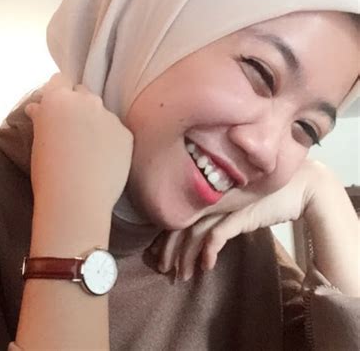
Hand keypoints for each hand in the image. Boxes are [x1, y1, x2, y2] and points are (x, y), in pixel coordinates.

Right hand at [24, 72, 133, 219]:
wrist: (76, 199)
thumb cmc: (47, 172)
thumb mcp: (37, 140)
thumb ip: (41, 118)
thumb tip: (37, 107)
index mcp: (57, 98)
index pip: (60, 80)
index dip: (59, 93)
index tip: (58, 108)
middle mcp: (86, 100)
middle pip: (83, 92)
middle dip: (78, 105)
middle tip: (72, 129)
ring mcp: (109, 115)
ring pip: (102, 113)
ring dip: (96, 123)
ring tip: (89, 150)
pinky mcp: (126, 133)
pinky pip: (116, 131)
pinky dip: (111, 141)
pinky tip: (103, 160)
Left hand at [149, 159, 324, 280]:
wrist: (300, 184)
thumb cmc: (266, 194)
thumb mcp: (234, 204)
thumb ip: (218, 214)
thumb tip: (202, 234)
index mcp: (207, 192)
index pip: (178, 214)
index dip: (165, 236)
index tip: (159, 254)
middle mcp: (212, 196)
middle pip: (180, 224)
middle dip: (169, 249)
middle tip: (163, 269)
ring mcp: (225, 205)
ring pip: (194, 232)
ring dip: (186, 256)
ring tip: (182, 275)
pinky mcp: (241, 214)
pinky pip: (217, 234)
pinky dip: (208, 251)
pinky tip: (206, 267)